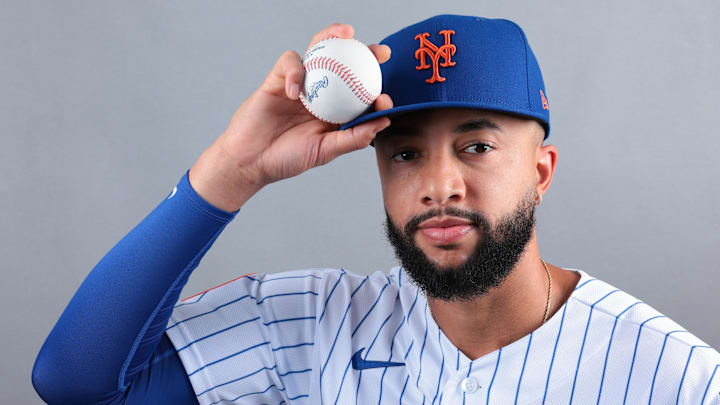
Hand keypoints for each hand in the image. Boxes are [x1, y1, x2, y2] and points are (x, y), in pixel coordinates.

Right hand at [189, 23, 391, 211]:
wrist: (251, 161)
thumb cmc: (287, 159)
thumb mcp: (326, 151)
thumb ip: (353, 137)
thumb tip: (384, 120)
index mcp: (335, 110)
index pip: (360, 90)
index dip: (376, 88)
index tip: (385, 98)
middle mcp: (321, 92)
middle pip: (344, 63)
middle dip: (363, 51)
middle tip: (381, 52)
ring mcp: (300, 83)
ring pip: (318, 51)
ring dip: (332, 37)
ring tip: (346, 34)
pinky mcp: (278, 79)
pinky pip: (290, 63)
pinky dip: (295, 72)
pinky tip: (296, 91)